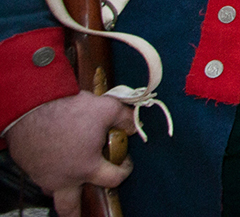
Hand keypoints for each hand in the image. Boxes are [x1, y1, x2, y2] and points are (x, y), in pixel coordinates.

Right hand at [6, 91, 135, 216]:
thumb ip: (125, 119)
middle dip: (76, 213)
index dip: (125, 170)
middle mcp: (64, 178)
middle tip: (81, 213)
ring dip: (63, 190)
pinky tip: (56, 160)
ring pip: (53, 192)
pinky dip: (51, 172)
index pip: (113, 179)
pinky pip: (41, 176)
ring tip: (70, 181)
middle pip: (69, 207)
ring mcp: (44, 175)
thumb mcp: (106, 108)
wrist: (30, 108)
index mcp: (87, 168)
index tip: (125, 162)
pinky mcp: (30, 167)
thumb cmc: (68, 110)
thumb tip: (133, 127)